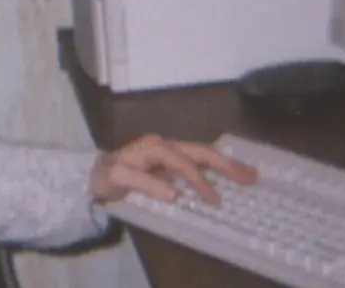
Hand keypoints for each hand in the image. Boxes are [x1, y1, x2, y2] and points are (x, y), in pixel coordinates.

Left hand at [90, 134, 256, 206]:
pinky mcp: (168, 160)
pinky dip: (214, 167)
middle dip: (226, 164)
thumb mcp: (117, 179)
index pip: (183, 163)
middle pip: (199, 152)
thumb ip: (144, 183)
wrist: (92, 173)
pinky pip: (195, 161)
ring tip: (249, 174)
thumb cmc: (104, 176)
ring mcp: (167, 151)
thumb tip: (174, 193)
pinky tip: (227, 174)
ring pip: (201, 154)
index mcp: (153, 147)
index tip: (214, 201)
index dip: (199, 181)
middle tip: (252, 176)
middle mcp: (163, 145)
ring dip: (225, 164)